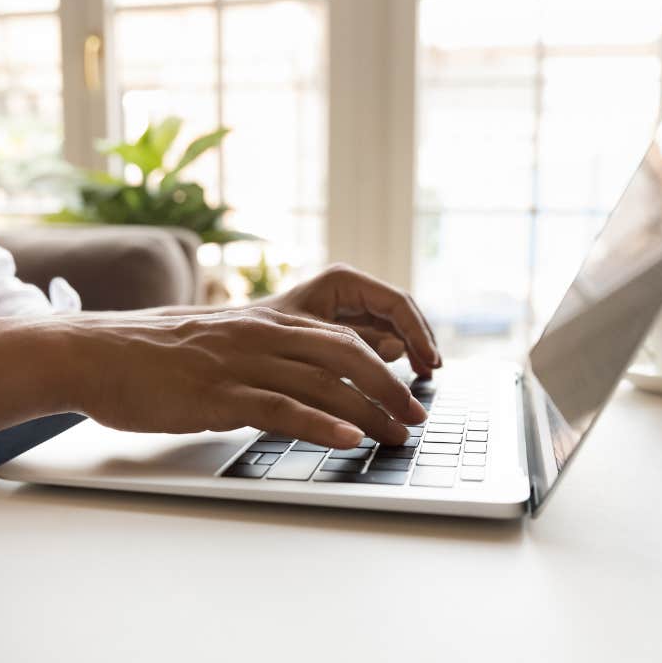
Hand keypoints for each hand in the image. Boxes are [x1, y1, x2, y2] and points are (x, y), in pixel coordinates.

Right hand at [65, 307, 428, 448]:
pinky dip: (320, 424)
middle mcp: (260, 336)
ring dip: (370, 410)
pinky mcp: (217, 395)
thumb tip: (287, 384)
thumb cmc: (149, 355)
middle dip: (389, 389)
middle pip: (345, 356)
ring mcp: (240, 364)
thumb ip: (254, 356)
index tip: (405, 389)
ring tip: (399, 435)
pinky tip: (347, 439)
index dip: (382, 363)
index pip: (340, 337)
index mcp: (262, 322)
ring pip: (323, 383)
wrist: (93, 354)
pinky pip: (281, 408)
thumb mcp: (212, 344)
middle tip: (415, 419)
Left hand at [258, 263, 441, 376]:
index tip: (429, 362)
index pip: (396, 303)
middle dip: (418, 343)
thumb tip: (397, 350)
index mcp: (342, 282)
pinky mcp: (341, 330)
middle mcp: (347, 291)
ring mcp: (346, 309)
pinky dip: (389, 360)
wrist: (230, 343)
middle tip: (431, 373)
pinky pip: (376, 341)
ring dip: (408, 353)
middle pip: (399, 315)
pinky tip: (398, 380)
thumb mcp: (310, 341)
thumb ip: (353, 345)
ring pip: (390, 329)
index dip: (418, 334)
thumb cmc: (259, 337)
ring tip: (422, 379)